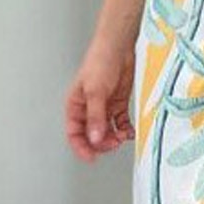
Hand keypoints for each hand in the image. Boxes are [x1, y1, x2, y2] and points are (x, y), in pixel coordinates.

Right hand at [64, 37, 135, 162]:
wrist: (119, 46)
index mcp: (76, 106)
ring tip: (122, 137)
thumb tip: (95, 138)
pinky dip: (124, 128)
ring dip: (114, 137)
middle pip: (92, 135)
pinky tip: (129, 131)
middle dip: (102, 143)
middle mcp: (89, 108)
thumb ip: (95, 116)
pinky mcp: (118, 103)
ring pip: (107, 131)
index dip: (81, 147)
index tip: (92, 157)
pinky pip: (120, 122)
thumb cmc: (100, 60)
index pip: (74, 133)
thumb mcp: (95, 91)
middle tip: (113, 143)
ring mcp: (104, 106)